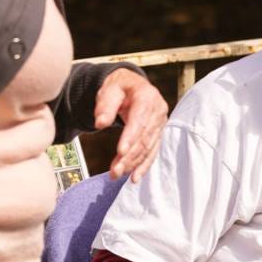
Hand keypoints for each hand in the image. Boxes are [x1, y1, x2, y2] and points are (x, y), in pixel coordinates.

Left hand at [93, 68, 167, 182]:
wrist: (131, 85)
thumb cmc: (119, 87)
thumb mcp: (109, 89)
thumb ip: (105, 105)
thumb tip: (100, 123)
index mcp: (147, 96)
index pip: (140, 120)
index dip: (131, 137)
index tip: (120, 152)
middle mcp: (158, 110)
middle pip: (144, 138)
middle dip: (130, 156)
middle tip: (114, 171)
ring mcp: (160, 123)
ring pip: (148, 147)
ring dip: (133, 163)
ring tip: (117, 174)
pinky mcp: (158, 133)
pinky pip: (152, 152)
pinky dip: (143, 165)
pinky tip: (135, 177)